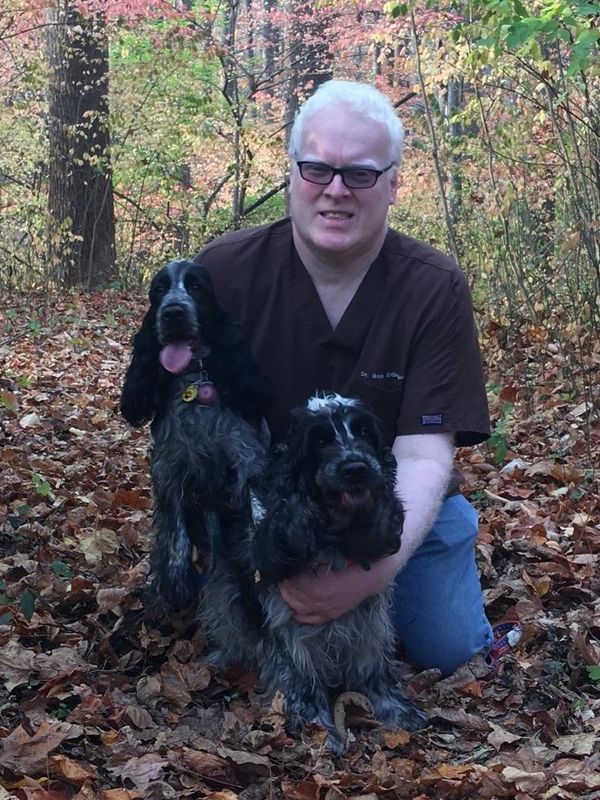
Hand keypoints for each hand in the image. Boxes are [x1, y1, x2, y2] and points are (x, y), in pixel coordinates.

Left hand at [279, 556, 398, 624]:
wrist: (374, 574)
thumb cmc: (352, 560)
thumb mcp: (328, 555)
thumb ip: (310, 559)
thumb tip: (294, 556)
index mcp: (316, 587)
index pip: (290, 583)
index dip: (284, 574)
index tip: (281, 566)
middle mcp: (318, 602)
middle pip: (291, 596)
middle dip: (284, 585)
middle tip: (283, 575)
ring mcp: (325, 610)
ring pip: (298, 608)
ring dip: (290, 598)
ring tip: (286, 588)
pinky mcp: (333, 614)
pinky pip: (311, 619)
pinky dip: (300, 614)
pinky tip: (294, 610)